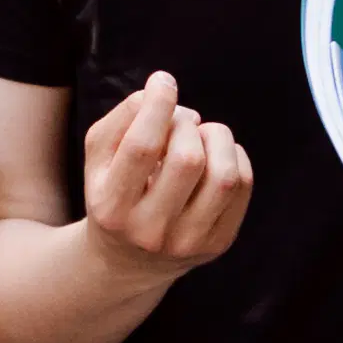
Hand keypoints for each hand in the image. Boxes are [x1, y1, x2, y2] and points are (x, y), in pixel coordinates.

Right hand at [78, 72, 251, 291]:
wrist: (128, 260)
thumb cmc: (114, 192)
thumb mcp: (100, 157)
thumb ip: (123, 118)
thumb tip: (164, 96)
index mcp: (112, 206)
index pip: (142, 147)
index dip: (157, 105)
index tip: (163, 82)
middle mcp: (150, 230)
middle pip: (187, 159)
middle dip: (186, 125)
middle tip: (179, 122)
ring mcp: (189, 241)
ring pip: (224, 176)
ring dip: (216, 138)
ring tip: (200, 136)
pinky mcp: (219, 243)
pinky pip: (243, 186)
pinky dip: (234, 156)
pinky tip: (215, 156)